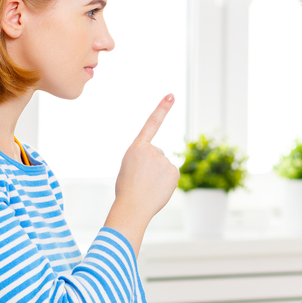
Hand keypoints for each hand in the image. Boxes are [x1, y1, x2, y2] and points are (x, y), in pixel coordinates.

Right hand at [106, 95, 179, 244]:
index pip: (152, 123)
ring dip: (158, 175)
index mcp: (137, 147)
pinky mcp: (174, 172)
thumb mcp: (129, 166)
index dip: (162, 108)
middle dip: (152, 165)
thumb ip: (144, 158)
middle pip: (157, 154)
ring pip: (164, 166)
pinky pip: (171, 175)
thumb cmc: (126, 189)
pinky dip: (166, 182)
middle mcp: (153, 150)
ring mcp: (165, 161)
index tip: (171, 95)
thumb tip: (162, 165)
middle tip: (141, 179)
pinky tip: (157, 189)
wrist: (132, 207)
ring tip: (148, 185)